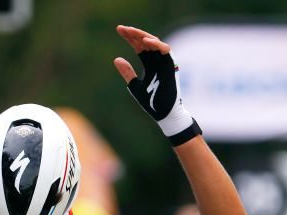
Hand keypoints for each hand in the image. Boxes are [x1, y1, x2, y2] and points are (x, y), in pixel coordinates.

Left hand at [113, 25, 200, 145]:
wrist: (163, 114)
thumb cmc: (151, 103)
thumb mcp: (135, 86)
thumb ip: (127, 72)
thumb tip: (116, 59)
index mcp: (149, 64)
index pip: (139, 46)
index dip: (130, 37)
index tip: (119, 30)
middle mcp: (157, 61)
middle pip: (146, 41)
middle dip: (134, 34)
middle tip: (122, 28)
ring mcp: (163, 63)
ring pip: (155, 43)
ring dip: (144, 36)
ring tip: (131, 33)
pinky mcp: (170, 67)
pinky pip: (166, 51)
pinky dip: (157, 45)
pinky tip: (145, 41)